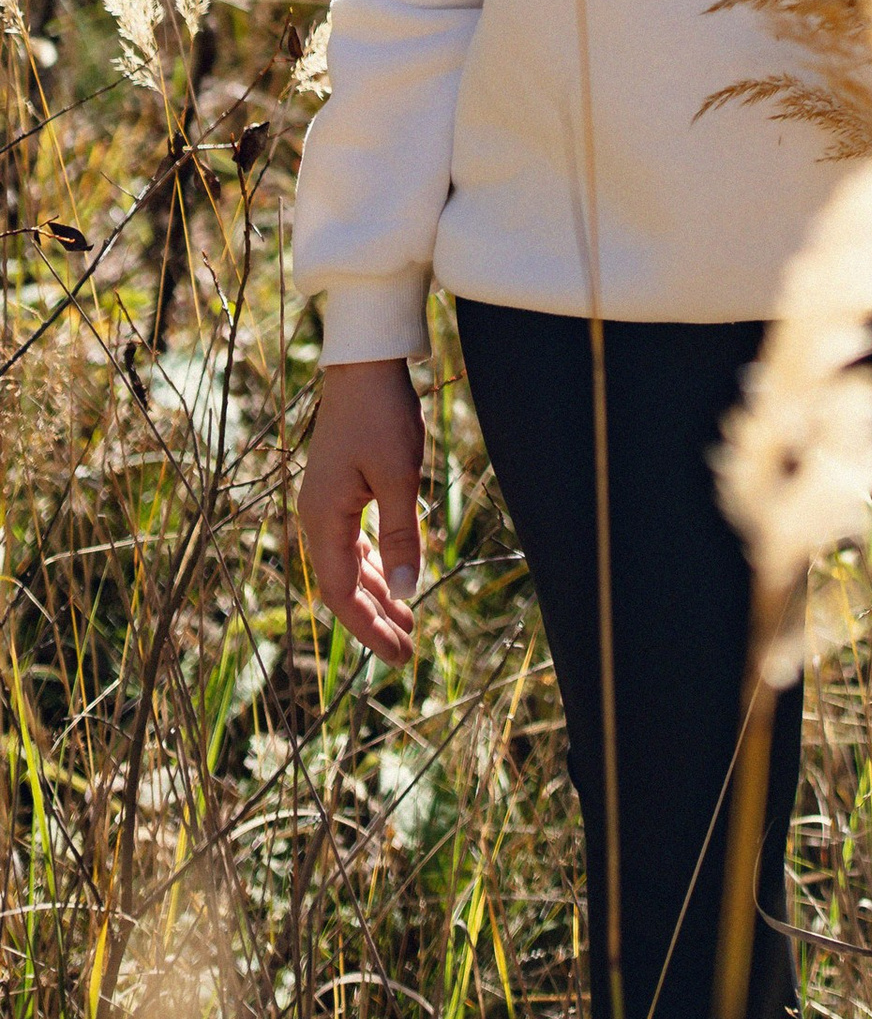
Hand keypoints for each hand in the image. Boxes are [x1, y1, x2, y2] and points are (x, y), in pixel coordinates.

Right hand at [298, 357, 426, 662]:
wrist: (364, 363)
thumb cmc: (383, 416)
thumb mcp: (400, 477)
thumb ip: (401, 536)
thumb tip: (408, 594)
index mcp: (322, 521)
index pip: (343, 594)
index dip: (370, 628)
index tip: (399, 655)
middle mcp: (316, 519)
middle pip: (343, 586)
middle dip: (375, 620)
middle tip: (408, 652)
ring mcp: (325, 505)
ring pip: (349, 567)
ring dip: (378, 595)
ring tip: (407, 623)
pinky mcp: (339, 491)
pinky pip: (353, 544)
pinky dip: (375, 566)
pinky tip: (394, 580)